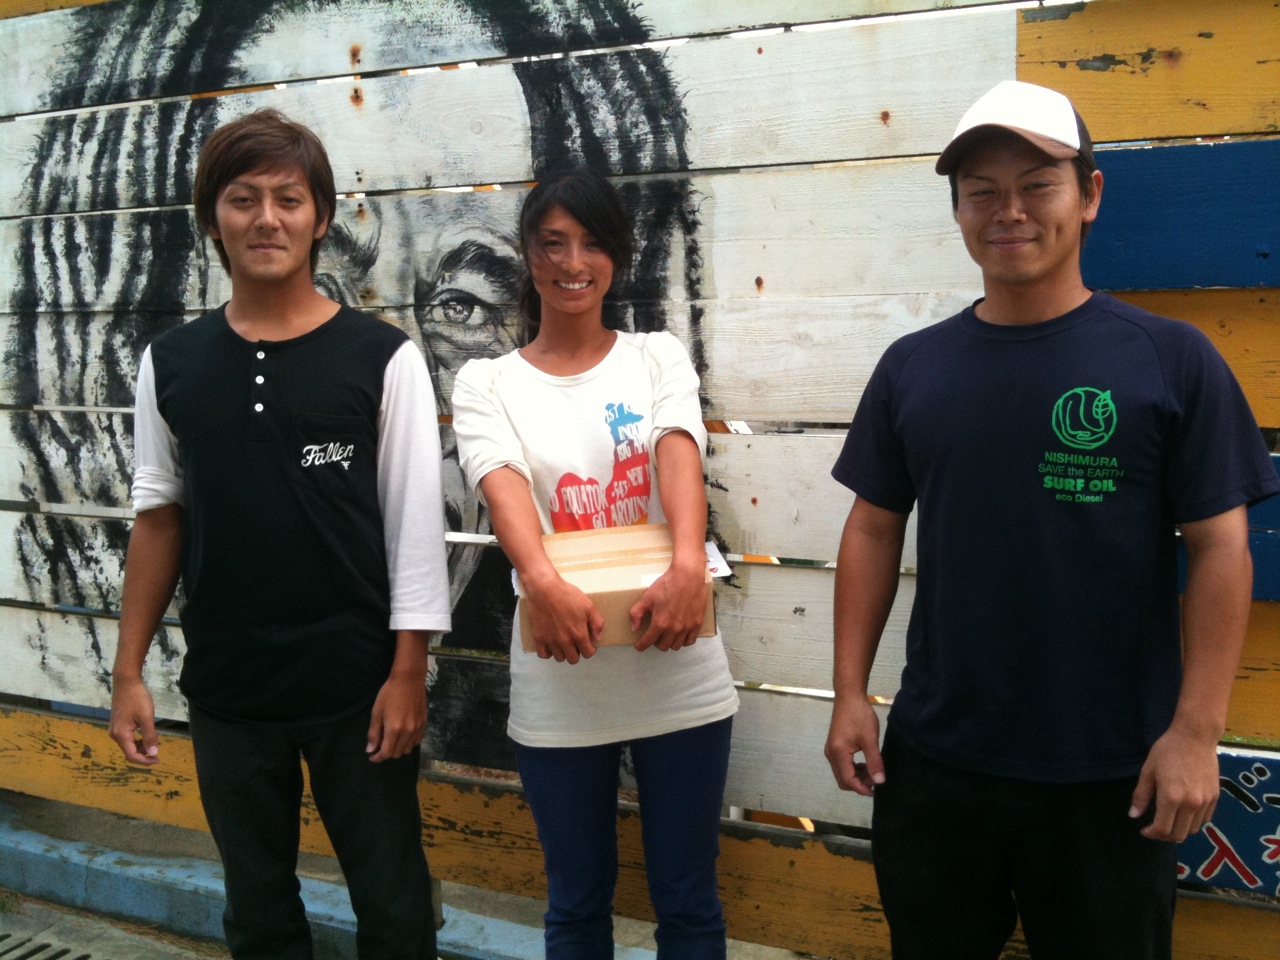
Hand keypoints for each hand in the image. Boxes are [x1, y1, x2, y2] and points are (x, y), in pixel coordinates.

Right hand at [108, 676, 159, 764]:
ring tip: (155, 740)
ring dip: (141, 746)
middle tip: (158, 749)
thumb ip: (150, 736)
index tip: (158, 759)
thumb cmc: (137, 698)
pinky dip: (138, 739)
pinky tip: (147, 733)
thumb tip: (153, 753)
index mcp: (121, 735)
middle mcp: (115, 734)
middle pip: (129, 751)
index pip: (132, 756)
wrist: (126, 682)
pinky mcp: (118, 723)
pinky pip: (128, 737)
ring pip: (129, 744)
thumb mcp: (147, 717)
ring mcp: (115, 729)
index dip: (145, 760)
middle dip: (144, 753)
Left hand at [366, 673, 426, 762]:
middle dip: (387, 753)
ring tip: (392, 739)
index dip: (378, 758)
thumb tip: (370, 750)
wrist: (409, 679)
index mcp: (394, 729)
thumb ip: (373, 733)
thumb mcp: (377, 712)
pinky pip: (417, 741)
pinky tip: (403, 734)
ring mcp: (418, 728)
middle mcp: (408, 732)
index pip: (386, 753)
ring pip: (408, 749)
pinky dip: (408, 743)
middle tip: (380, 744)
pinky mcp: (424, 723)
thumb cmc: (389, 693)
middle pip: (397, 753)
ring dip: (398, 748)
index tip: (372, 756)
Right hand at [523, 574, 602, 663]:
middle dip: (577, 653)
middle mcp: (565, 641)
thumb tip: (597, 638)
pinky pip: (543, 655)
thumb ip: (597, 623)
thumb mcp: (588, 605)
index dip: (590, 650)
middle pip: (573, 659)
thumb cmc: (567, 595)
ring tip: (564, 643)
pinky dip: (548, 653)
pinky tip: (551, 645)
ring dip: (563, 653)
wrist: (545, 589)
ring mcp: (551, 640)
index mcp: (579, 634)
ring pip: (559, 658)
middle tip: (576, 644)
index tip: (588, 645)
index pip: (588, 653)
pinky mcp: (539, 637)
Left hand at [631, 561, 705, 651]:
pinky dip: (683, 641)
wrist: (687, 576)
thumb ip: (637, 614)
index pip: (647, 642)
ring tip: (667, 634)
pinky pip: (690, 641)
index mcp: (660, 623)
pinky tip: (680, 634)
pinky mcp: (697, 624)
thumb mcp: (647, 597)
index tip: (639, 645)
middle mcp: (674, 629)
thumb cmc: (667, 584)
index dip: (641, 646)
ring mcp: (686, 627)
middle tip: (654, 635)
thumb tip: (634, 628)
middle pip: (663, 647)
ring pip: (676, 646)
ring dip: (669, 642)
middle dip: (655, 643)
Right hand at [824, 694, 883, 795]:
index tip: (876, 791)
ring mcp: (830, 750)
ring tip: (872, 770)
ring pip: (842, 773)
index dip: (862, 789)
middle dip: (859, 784)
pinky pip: (841, 765)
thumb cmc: (860, 716)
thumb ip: (874, 761)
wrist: (849, 696)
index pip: (848, 780)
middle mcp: (831, 754)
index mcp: (838, 754)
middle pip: (842, 780)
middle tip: (876, 778)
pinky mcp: (833, 746)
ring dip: (856, 776)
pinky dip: (853, 768)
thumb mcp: (870, 739)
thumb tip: (880, 782)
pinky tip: (864, 762)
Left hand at [1129, 726, 1219, 840]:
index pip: (1163, 829)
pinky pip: (1204, 819)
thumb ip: (1141, 795)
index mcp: (1171, 797)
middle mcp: (1190, 804)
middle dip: (1164, 836)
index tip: (1144, 830)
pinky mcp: (1215, 797)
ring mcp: (1205, 802)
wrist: (1195, 737)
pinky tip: (1183, 813)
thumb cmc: (1167, 751)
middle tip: (1155, 828)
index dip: (1152, 834)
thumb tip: (1134, 815)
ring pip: (1193, 829)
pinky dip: (1192, 822)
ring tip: (1169, 821)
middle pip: (1179, 834)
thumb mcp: (1148, 771)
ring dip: (1179, 830)